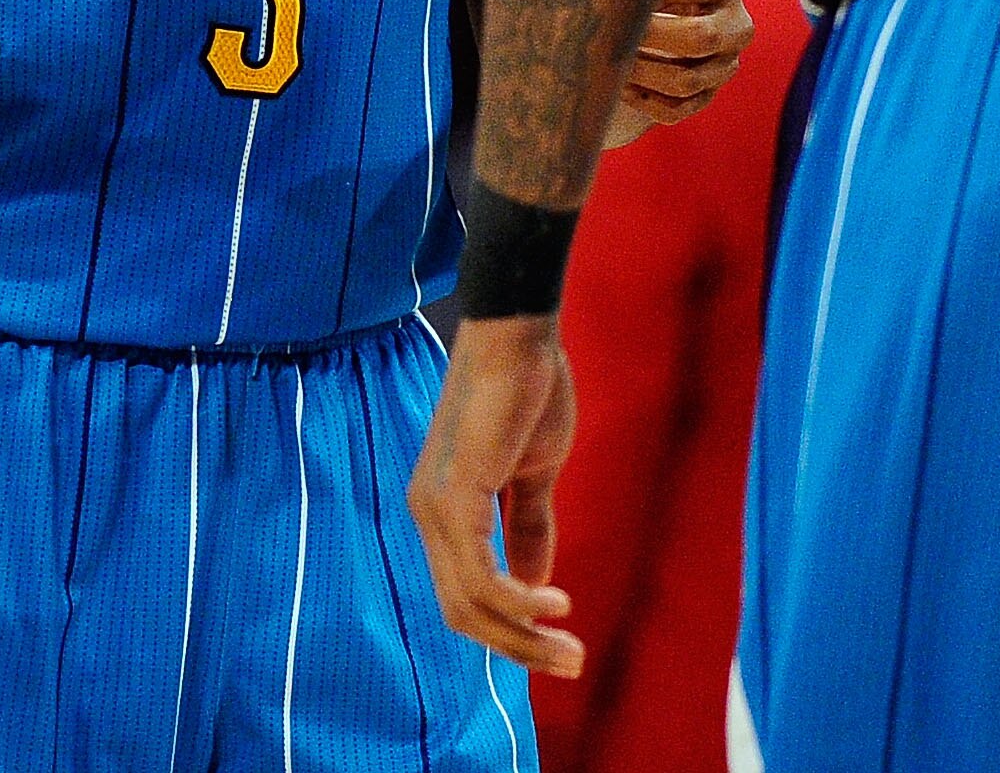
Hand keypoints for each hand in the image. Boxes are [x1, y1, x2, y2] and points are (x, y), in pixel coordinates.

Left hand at [407, 312, 581, 676]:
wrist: (518, 334)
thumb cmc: (528, 390)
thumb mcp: (534, 473)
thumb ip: (529, 526)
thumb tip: (538, 583)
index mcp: (442, 509)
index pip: (463, 593)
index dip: (507, 630)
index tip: (559, 646)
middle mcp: (426, 513)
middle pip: (462, 612)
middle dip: (519, 648)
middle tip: (572, 664)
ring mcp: (435, 508)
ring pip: (471, 604)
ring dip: (524, 637)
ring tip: (571, 648)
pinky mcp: (455, 498)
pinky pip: (483, 577)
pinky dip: (520, 603)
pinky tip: (557, 605)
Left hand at [603, 0, 752, 145]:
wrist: (668, 6)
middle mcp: (736, 23)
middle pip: (702, 37)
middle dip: (650, 34)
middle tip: (610, 30)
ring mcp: (725, 63)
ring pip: (686, 80)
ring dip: (640, 71)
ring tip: (606, 58)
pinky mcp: (708, 94)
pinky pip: (676, 109)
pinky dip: (642, 99)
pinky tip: (617, 82)